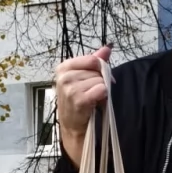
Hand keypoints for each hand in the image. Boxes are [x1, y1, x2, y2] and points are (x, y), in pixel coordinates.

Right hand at [53, 45, 110, 167]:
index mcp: (64, 67)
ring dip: (101, 91)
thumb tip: (107, 48)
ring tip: (93, 99)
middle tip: (94, 93)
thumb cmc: (78, 100)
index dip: (101, 68)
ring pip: (100, 81)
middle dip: (101, 81)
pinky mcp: (78, 100)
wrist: (72, 125)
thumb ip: (95, 61)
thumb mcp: (84, 77)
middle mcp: (65, 77)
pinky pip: (101, 90)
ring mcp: (70, 88)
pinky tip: (95, 103)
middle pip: (97, 70)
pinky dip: (103, 97)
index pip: (92, 59)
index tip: (100, 77)